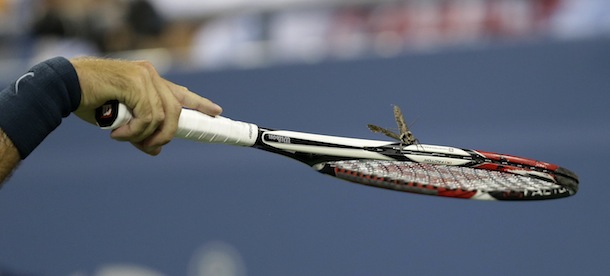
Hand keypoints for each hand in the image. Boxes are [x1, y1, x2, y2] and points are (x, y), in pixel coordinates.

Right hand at [70, 57, 221, 154]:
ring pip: (162, 117)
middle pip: (175, 112)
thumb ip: (142, 128)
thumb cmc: (90, 100)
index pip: (180, 93)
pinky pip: (148, 117)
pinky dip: (134, 131)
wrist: (65, 86)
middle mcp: (151, 76)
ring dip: (144, 135)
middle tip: (151, 148)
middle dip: (166, 135)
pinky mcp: (137, 83)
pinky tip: (117, 133)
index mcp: (150, 81)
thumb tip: (156, 149)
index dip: (200, 103)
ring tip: (124, 137)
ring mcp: (145, 77)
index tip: (217, 112)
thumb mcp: (122, 117)